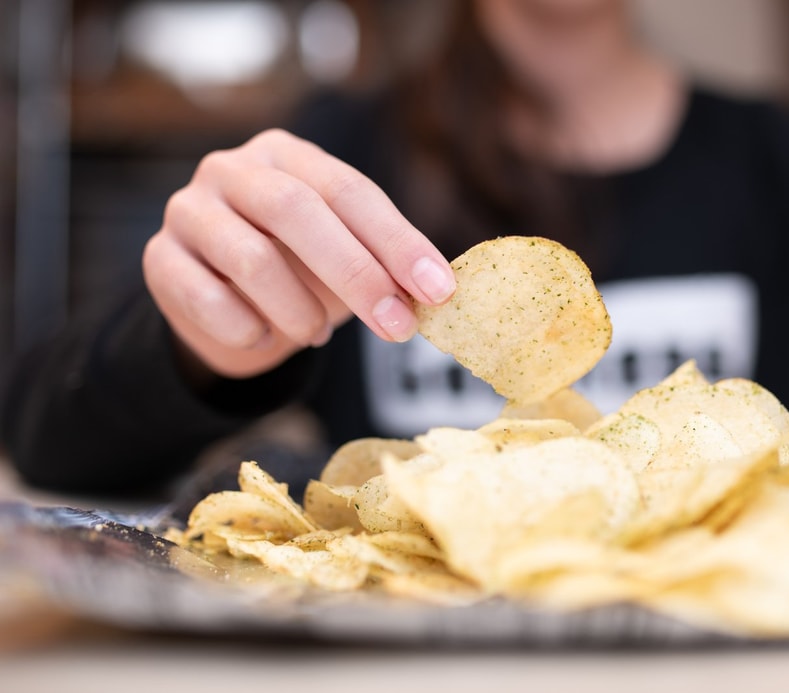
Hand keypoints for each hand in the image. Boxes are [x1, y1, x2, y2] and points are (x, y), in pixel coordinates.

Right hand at [142, 128, 455, 378]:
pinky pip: (208, 299)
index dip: (397, 242)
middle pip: (297, 212)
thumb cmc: (298, 272)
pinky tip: (266, 336)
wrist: (221, 306)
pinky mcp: (159, 258)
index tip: (438, 290)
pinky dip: (250, 329)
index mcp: (289, 155)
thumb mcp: (345, 258)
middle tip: (397, 326)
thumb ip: (383, 265)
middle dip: (356, 274)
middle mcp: (232, 169)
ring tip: (317, 333)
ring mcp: (188, 209)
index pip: (350, 190)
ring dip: (300, 310)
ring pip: (252, 260)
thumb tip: (436, 291)